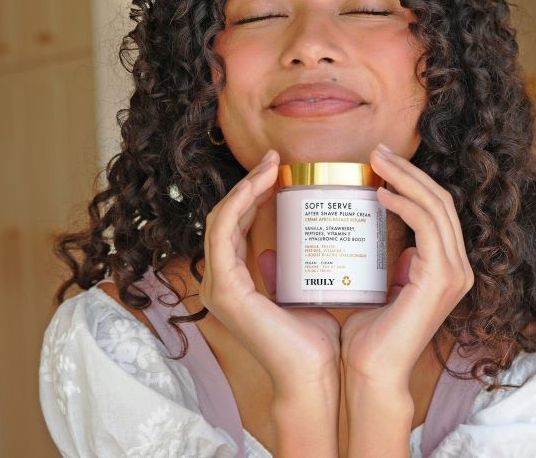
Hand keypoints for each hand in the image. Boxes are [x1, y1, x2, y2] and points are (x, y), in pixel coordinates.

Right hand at [199, 149, 340, 396]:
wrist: (317, 375)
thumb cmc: (316, 341)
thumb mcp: (304, 291)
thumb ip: (291, 269)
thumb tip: (291, 245)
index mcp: (236, 283)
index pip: (234, 225)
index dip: (251, 193)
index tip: (279, 170)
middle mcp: (221, 282)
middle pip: (225, 217)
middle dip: (248, 184)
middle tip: (276, 160)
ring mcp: (219, 286)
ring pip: (220, 219)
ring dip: (243, 187)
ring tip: (272, 166)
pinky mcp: (226, 289)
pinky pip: (222, 234)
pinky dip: (238, 204)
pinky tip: (258, 185)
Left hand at [340, 143, 473, 387]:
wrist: (371, 373)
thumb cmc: (368, 336)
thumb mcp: (380, 287)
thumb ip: (384, 263)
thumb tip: (372, 237)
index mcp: (446, 269)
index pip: (437, 210)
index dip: (413, 181)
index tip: (380, 163)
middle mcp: (458, 268)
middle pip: (441, 201)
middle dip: (409, 171)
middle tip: (377, 151)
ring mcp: (454, 273)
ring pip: (437, 207)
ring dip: (406, 178)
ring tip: (376, 161)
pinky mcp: (441, 278)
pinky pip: (427, 226)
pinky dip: (405, 204)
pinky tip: (381, 194)